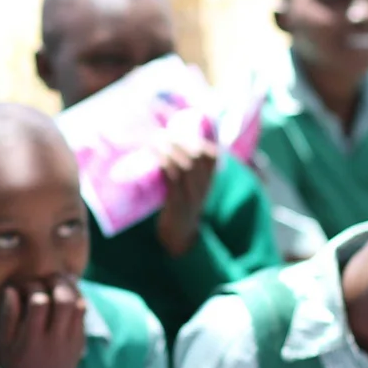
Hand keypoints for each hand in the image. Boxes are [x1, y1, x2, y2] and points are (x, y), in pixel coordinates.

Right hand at [0, 276, 88, 367]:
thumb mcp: (4, 344)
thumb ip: (8, 316)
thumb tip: (12, 289)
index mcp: (31, 340)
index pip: (39, 302)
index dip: (33, 287)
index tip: (25, 286)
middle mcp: (54, 341)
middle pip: (64, 300)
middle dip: (57, 282)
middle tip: (49, 276)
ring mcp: (70, 345)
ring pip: (79, 306)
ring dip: (71, 289)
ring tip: (61, 282)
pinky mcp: (80, 346)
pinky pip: (84, 318)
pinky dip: (78, 302)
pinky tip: (68, 297)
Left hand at [153, 141, 218, 257]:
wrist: (179, 236)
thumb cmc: (181, 207)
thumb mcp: (191, 188)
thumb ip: (189, 170)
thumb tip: (172, 144)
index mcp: (208, 181)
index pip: (212, 156)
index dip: (199, 140)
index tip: (182, 131)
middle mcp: (203, 187)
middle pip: (197, 156)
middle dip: (181, 141)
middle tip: (163, 132)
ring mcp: (192, 195)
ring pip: (186, 165)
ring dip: (170, 149)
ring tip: (157, 139)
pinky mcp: (178, 203)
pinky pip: (172, 179)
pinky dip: (164, 164)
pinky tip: (155, 154)